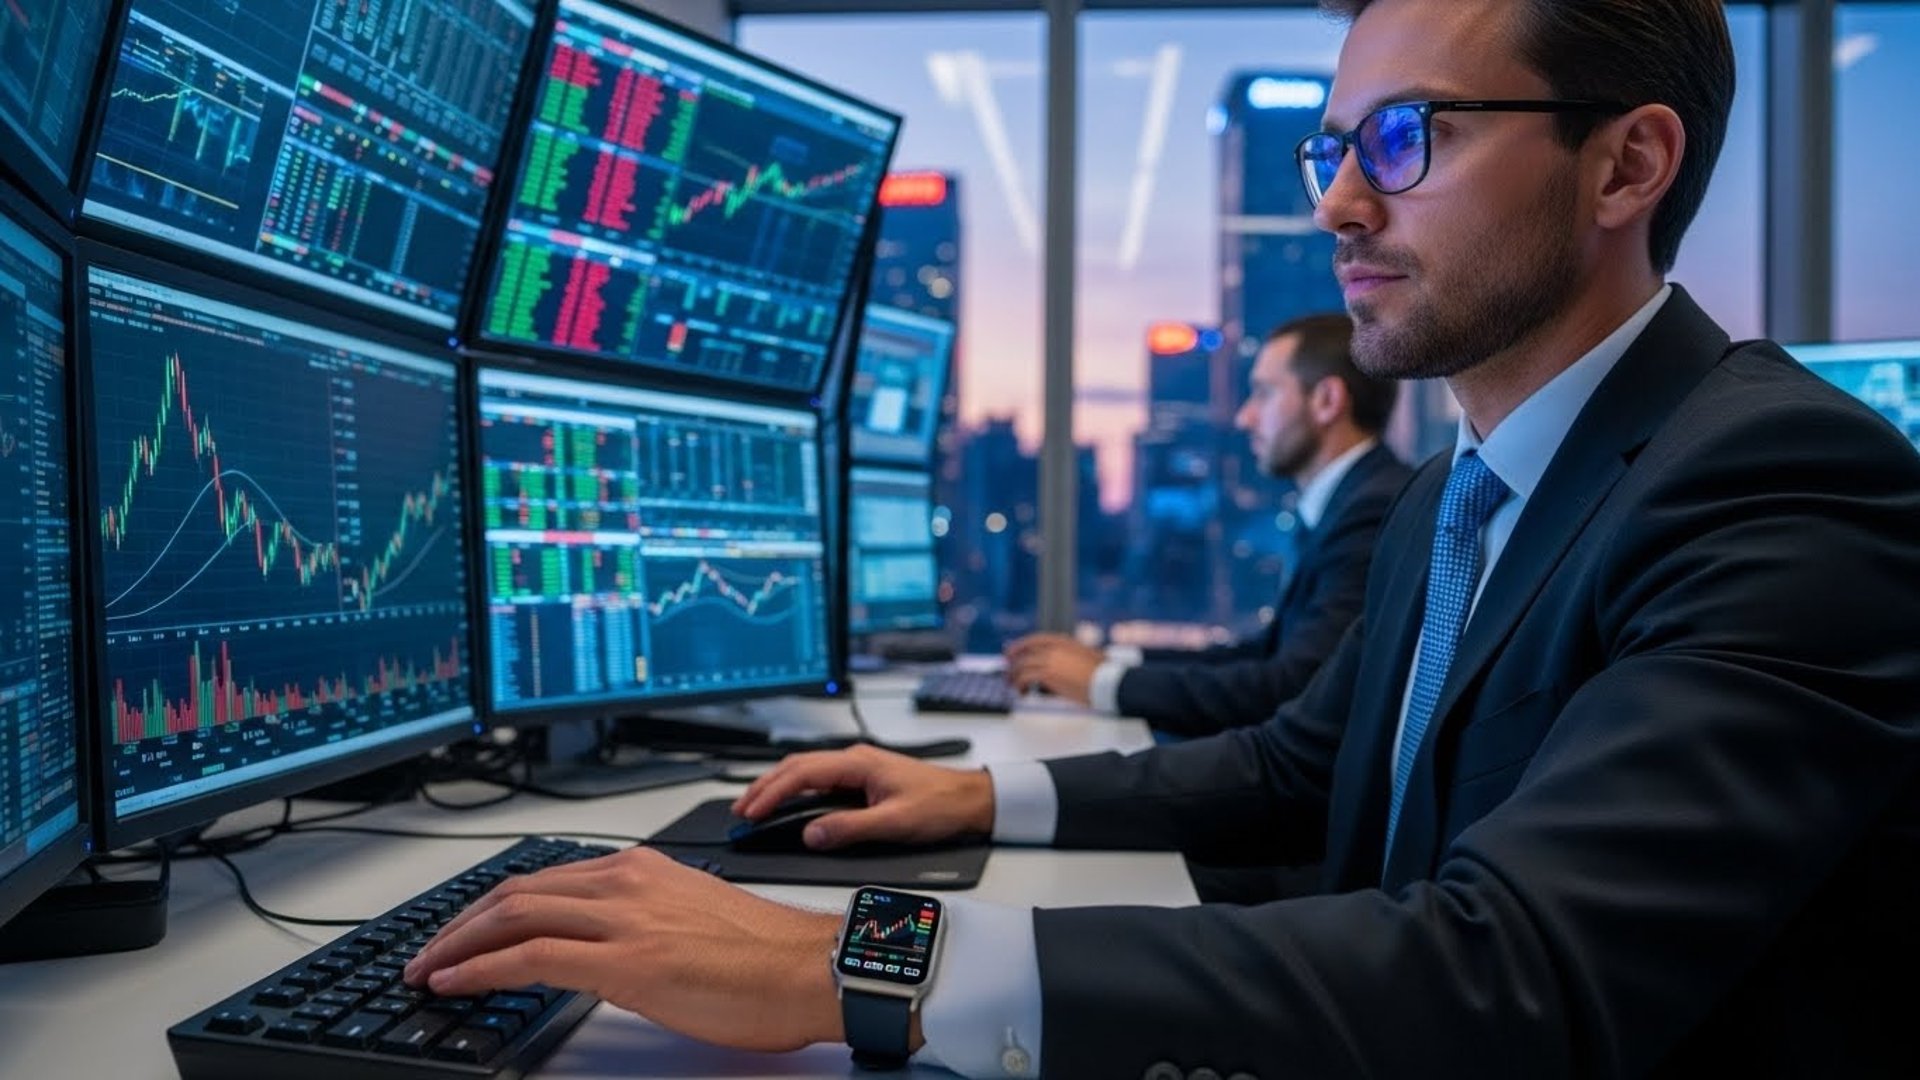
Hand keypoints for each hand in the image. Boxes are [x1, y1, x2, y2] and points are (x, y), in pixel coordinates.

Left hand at [402, 847, 844, 1052]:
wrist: (811, 971)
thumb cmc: (767, 959)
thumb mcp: (690, 923)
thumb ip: (640, 925)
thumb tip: (598, 954)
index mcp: (642, 869)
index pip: (544, 878)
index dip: (490, 906)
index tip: (461, 931)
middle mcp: (627, 881)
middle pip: (517, 891)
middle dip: (460, 924)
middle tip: (426, 953)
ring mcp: (625, 917)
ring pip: (514, 915)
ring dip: (457, 944)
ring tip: (426, 970)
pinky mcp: (625, 960)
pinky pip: (532, 955)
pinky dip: (482, 967)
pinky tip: (455, 982)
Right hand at [731, 743, 994, 849]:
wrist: (972, 799)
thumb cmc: (942, 804)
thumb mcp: (895, 823)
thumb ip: (851, 829)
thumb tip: (812, 833)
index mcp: (858, 763)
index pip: (802, 773)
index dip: (772, 792)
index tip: (751, 811)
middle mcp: (855, 759)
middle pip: (796, 766)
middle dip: (764, 786)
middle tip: (741, 809)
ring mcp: (858, 767)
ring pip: (805, 770)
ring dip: (778, 786)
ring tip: (755, 805)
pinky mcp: (862, 778)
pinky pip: (819, 778)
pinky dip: (796, 789)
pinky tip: (789, 802)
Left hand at [1004, 634, 1104, 704]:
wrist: (1106, 681)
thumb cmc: (1103, 673)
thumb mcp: (1087, 658)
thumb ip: (1072, 658)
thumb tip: (1063, 668)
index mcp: (1064, 641)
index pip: (1035, 640)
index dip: (1020, 645)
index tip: (1011, 652)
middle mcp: (1054, 648)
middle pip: (1025, 653)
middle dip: (1013, 663)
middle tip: (1008, 672)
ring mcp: (1050, 660)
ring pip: (1021, 665)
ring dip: (1014, 677)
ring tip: (1013, 686)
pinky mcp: (1047, 674)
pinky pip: (1025, 678)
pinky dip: (1019, 685)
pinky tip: (1022, 692)